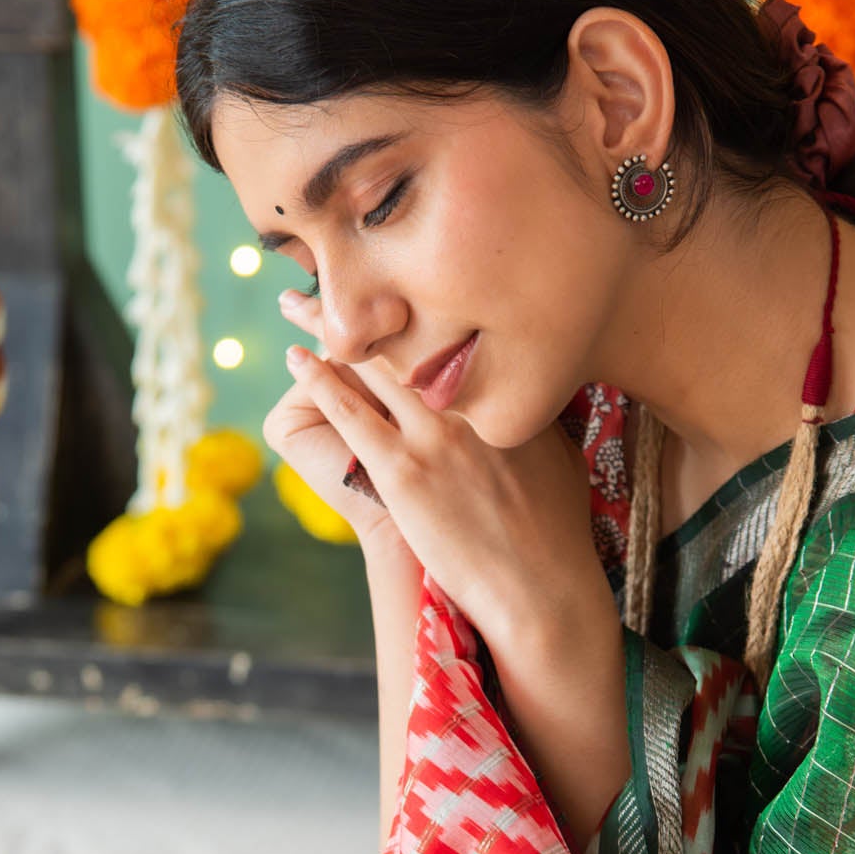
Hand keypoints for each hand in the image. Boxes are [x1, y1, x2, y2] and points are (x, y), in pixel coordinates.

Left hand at [274, 310, 611, 657]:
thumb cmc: (555, 532)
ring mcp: (433, 437)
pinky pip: (350, 413)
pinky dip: (319, 380)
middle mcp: (469, 403)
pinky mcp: (402, 474)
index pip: (451, 331)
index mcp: (505, 393)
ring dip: (327, 326)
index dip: (413, 301)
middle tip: (327, 265)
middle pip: (406, 332)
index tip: (390, 279)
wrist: (541, 588)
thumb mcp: (560, 454)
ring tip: (293, 300)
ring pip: (371, 363)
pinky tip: (296, 358)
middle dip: (362, 297)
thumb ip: (536, 414)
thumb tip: (530, 388)